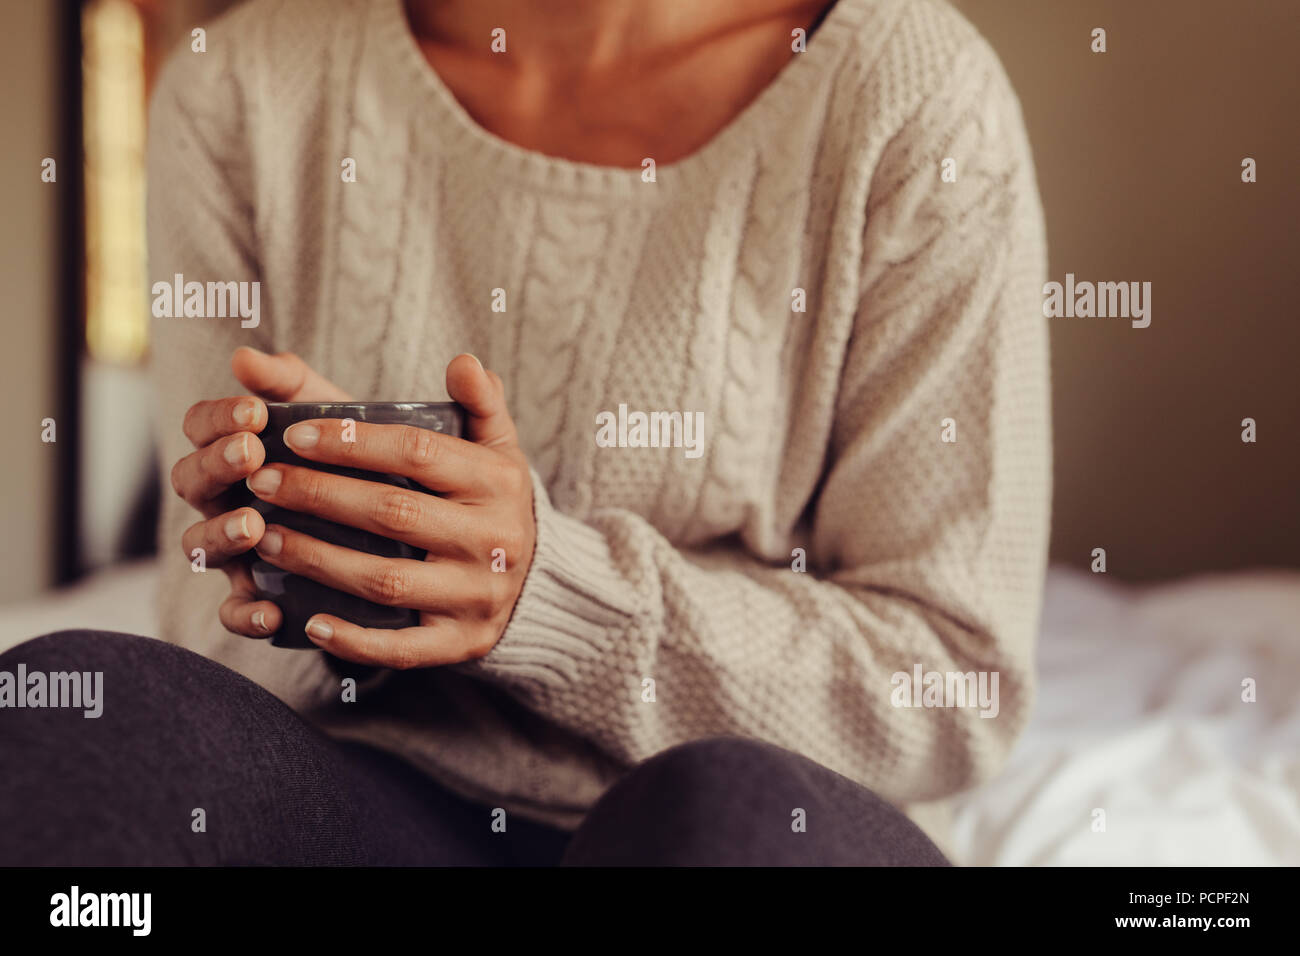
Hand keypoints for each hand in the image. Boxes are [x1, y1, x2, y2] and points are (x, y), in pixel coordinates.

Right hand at [172, 347, 351, 637]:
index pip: (199, 425)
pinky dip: (245, 614)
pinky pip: (234, 612)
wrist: (404, 517)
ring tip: (254, 524)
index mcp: (234, 447)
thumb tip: (247, 356)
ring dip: (220, 534)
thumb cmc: (358, 453)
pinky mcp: (257, 595)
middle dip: (216, 466)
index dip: (217, 418)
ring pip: (199, 544)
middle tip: (251, 455)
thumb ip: (295, 382)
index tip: (253, 411)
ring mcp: (235, 548)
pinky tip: (273, 612)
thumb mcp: (337, 412)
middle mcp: (223, 497)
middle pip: (190, 480)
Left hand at [244, 354, 535, 668]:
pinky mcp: (463, 643)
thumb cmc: (496, 503)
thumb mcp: (500, 449)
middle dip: (319, 495)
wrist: (542, 584)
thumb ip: (481, 403)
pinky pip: (402, 649)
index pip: (417, 453)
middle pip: (393, 513)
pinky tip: (310, 622)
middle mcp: (493, 539)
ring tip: (265, 538)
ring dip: (319, 560)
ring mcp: (477, 596)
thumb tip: (464, 361)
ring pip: (386, 580)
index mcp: (497, 482)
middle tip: (261, 481)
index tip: (294, 434)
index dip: (353, 443)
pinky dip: (354, 640)